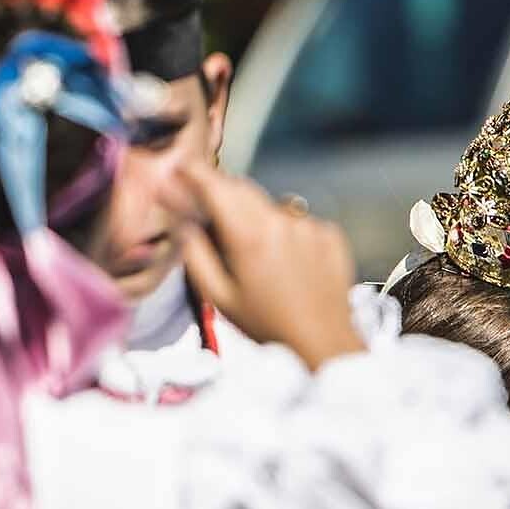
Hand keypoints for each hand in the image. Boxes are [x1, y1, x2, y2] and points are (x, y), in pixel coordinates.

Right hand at [174, 164, 362, 370]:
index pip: (216, 188)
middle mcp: (281, 222)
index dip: (195, 173)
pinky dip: (282, 232)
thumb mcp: (218, 297)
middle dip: (220, 192)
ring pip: (268, 207)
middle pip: (242, 189)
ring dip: (253, 217)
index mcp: (250, 237)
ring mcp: (309, 225)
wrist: (323, 342)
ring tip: (253, 256)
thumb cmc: (266, 324)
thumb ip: (195, 254)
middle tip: (206, 209)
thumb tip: (182, 223)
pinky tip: (283, 263)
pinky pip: (295, 221)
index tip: (181, 167)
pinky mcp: (328, 233)